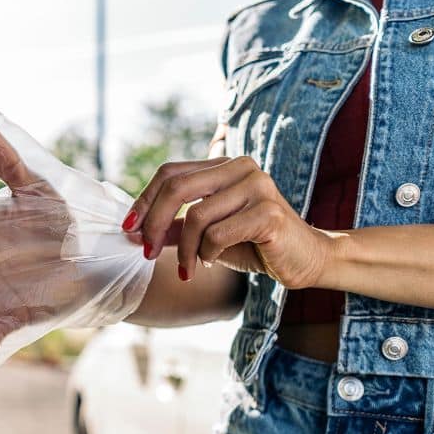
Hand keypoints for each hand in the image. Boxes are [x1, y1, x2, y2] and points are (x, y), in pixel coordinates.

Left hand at [124, 155, 333, 287]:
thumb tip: (135, 231)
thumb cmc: (254, 244)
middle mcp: (241, 167)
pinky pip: (218, 234)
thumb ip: (177, 227)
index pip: (170, 173)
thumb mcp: (208, 233)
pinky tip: (212, 263)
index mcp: (224, 165)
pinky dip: (207, 254)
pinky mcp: (269, 213)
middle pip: (176, 188)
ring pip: (196, 216)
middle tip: (148, 253)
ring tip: (190, 268)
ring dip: (185, 250)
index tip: (128, 230)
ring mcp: (258, 186)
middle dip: (154, 224)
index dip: (144, 201)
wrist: (305, 259)